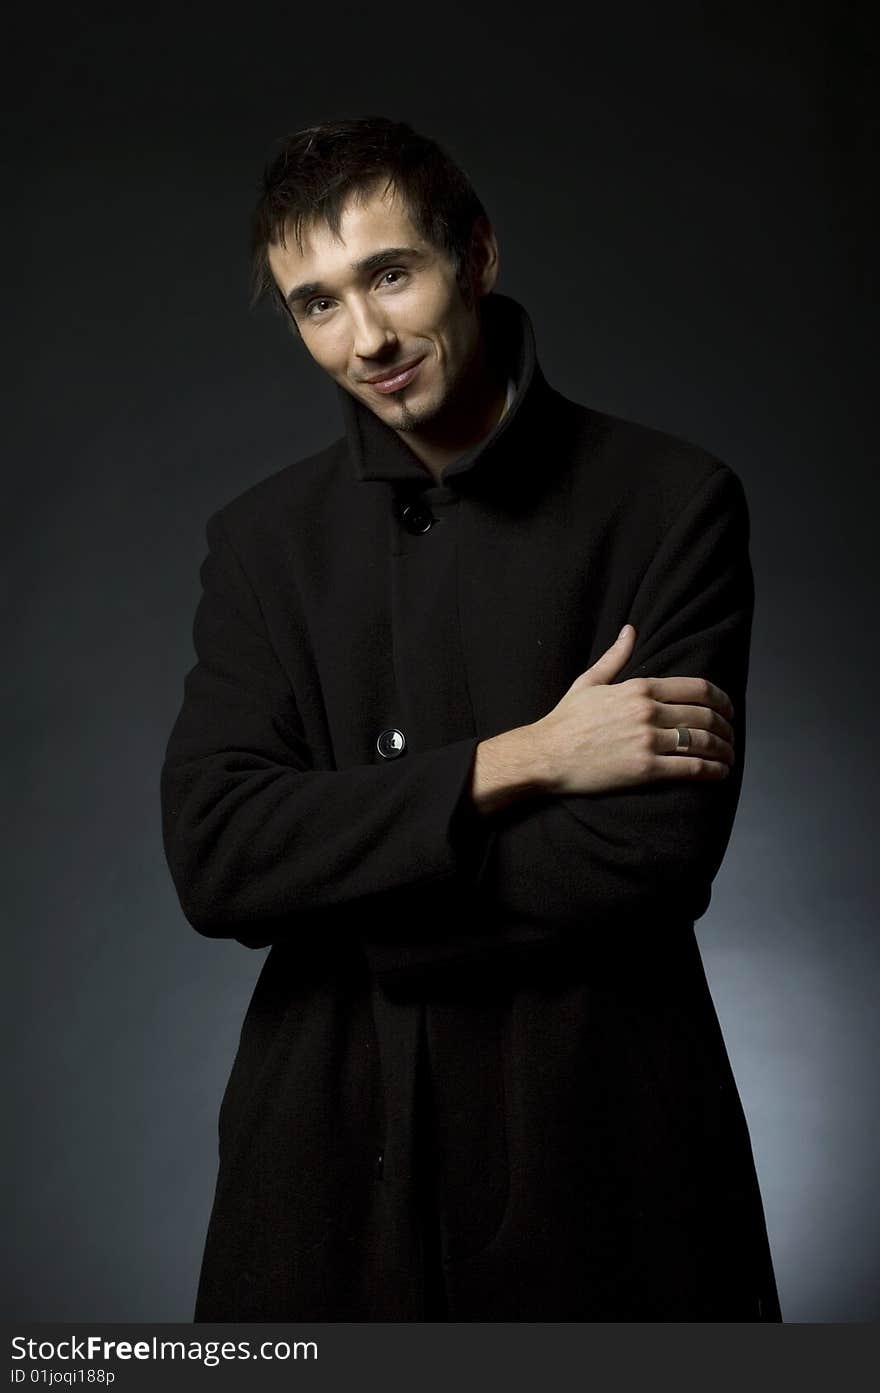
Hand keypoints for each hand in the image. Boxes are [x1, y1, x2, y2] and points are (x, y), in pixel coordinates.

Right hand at [531, 624, 735, 796]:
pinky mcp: (645, 769)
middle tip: (730, 735)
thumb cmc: (565, 720)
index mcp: (638, 688)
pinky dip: (712, 770)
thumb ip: (615, 657)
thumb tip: (630, 630)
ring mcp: (647, 741)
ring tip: (728, 756)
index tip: (728, 709)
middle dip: (726, 727)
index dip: (721, 700)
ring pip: (702, 742)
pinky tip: (719, 772)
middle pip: (705, 716)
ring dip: (724, 750)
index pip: (697, 688)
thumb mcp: (588, 682)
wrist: (545, 755)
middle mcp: (647, 712)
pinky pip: (691, 768)